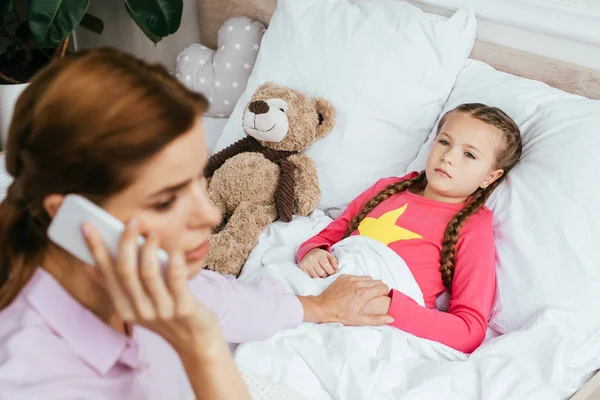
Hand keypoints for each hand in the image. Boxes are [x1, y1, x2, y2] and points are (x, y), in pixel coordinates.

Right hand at [82, 218, 219, 352]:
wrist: (195, 342)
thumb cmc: (166, 316)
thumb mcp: (137, 306)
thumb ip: (116, 288)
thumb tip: (89, 266)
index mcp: (124, 307)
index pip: (106, 273)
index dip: (96, 249)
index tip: (88, 226)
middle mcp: (139, 311)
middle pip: (125, 271)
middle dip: (124, 242)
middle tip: (131, 221)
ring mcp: (162, 311)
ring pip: (148, 273)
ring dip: (149, 249)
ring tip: (152, 233)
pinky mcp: (184, 308)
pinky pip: (177, 281)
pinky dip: (174, 262)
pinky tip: (174, 250)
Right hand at [299, 248, 337, 277]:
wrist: (309, 252)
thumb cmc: (321, 255)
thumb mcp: (328, 255)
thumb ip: (333, 261)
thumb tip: (336, 268)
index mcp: (319, 254)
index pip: (326, 265)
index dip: (330, 271)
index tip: (332, 273)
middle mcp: (311, 258)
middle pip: (321, 272)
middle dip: (326, 275)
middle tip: (327, 274)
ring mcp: (306, 263)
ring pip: (315, 276)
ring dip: (320, 277)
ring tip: (321, 274)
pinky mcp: (302, 267)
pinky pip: (309, 277)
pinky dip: (314, 277)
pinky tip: (315, 274)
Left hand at [299, 275, 393, 325]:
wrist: (322, 307)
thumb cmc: (340, 315)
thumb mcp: (359, 320)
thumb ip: (377, 319)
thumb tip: (391, 318)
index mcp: (364, 293)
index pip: (383, 287)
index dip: (385, 293)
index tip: (382, 299)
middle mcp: (359, 283)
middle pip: (377, 281)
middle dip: (378, 288)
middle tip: (374, 297)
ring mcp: (351, 278)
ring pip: (367, 278)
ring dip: (369, 284)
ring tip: (365, 294)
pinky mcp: (344, 276)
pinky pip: (357, 276)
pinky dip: (359, 282)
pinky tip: (354, 290)